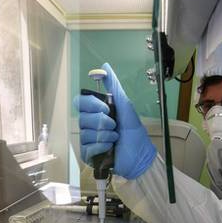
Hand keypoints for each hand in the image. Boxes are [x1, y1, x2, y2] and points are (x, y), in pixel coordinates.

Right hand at [74, 63, 156, 178]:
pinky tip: (110, 148)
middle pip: (82, 118)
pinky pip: (87, 148)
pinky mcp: (88, 155)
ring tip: (115, 138)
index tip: (107, 109)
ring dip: (105, 135)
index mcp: (96, 112)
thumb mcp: (126, 106)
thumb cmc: (134, 133)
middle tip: (114, 126)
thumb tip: (105, 67)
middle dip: (102, 122)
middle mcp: (90, 125)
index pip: (80, 102)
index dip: (92, 105)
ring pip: (85, 133)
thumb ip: (114, 87)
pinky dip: (101, 146)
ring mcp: (88, 140)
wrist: (140, 156)